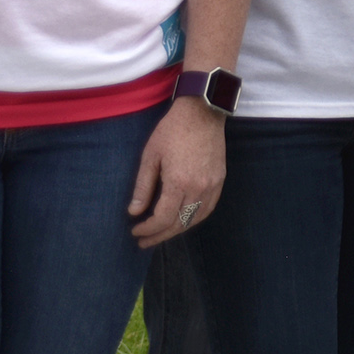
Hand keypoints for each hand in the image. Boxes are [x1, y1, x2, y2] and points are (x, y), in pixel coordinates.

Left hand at [129, 96, 228, 248]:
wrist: (202, 112)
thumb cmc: (172, 131)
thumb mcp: (150, 156)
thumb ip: (143, 187)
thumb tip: (134, 212)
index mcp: (178, 182)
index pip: (163, 218)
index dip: (148, 229)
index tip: (135, 230)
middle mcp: (198, 188)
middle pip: (179, 223)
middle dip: (160, 235)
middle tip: (144, 241)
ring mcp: (212, 184)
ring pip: (195, 219)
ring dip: (177, 230)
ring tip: (161, 234)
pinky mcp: (220, 179)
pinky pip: (208, 208)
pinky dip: (195, 219)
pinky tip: (184, 221)